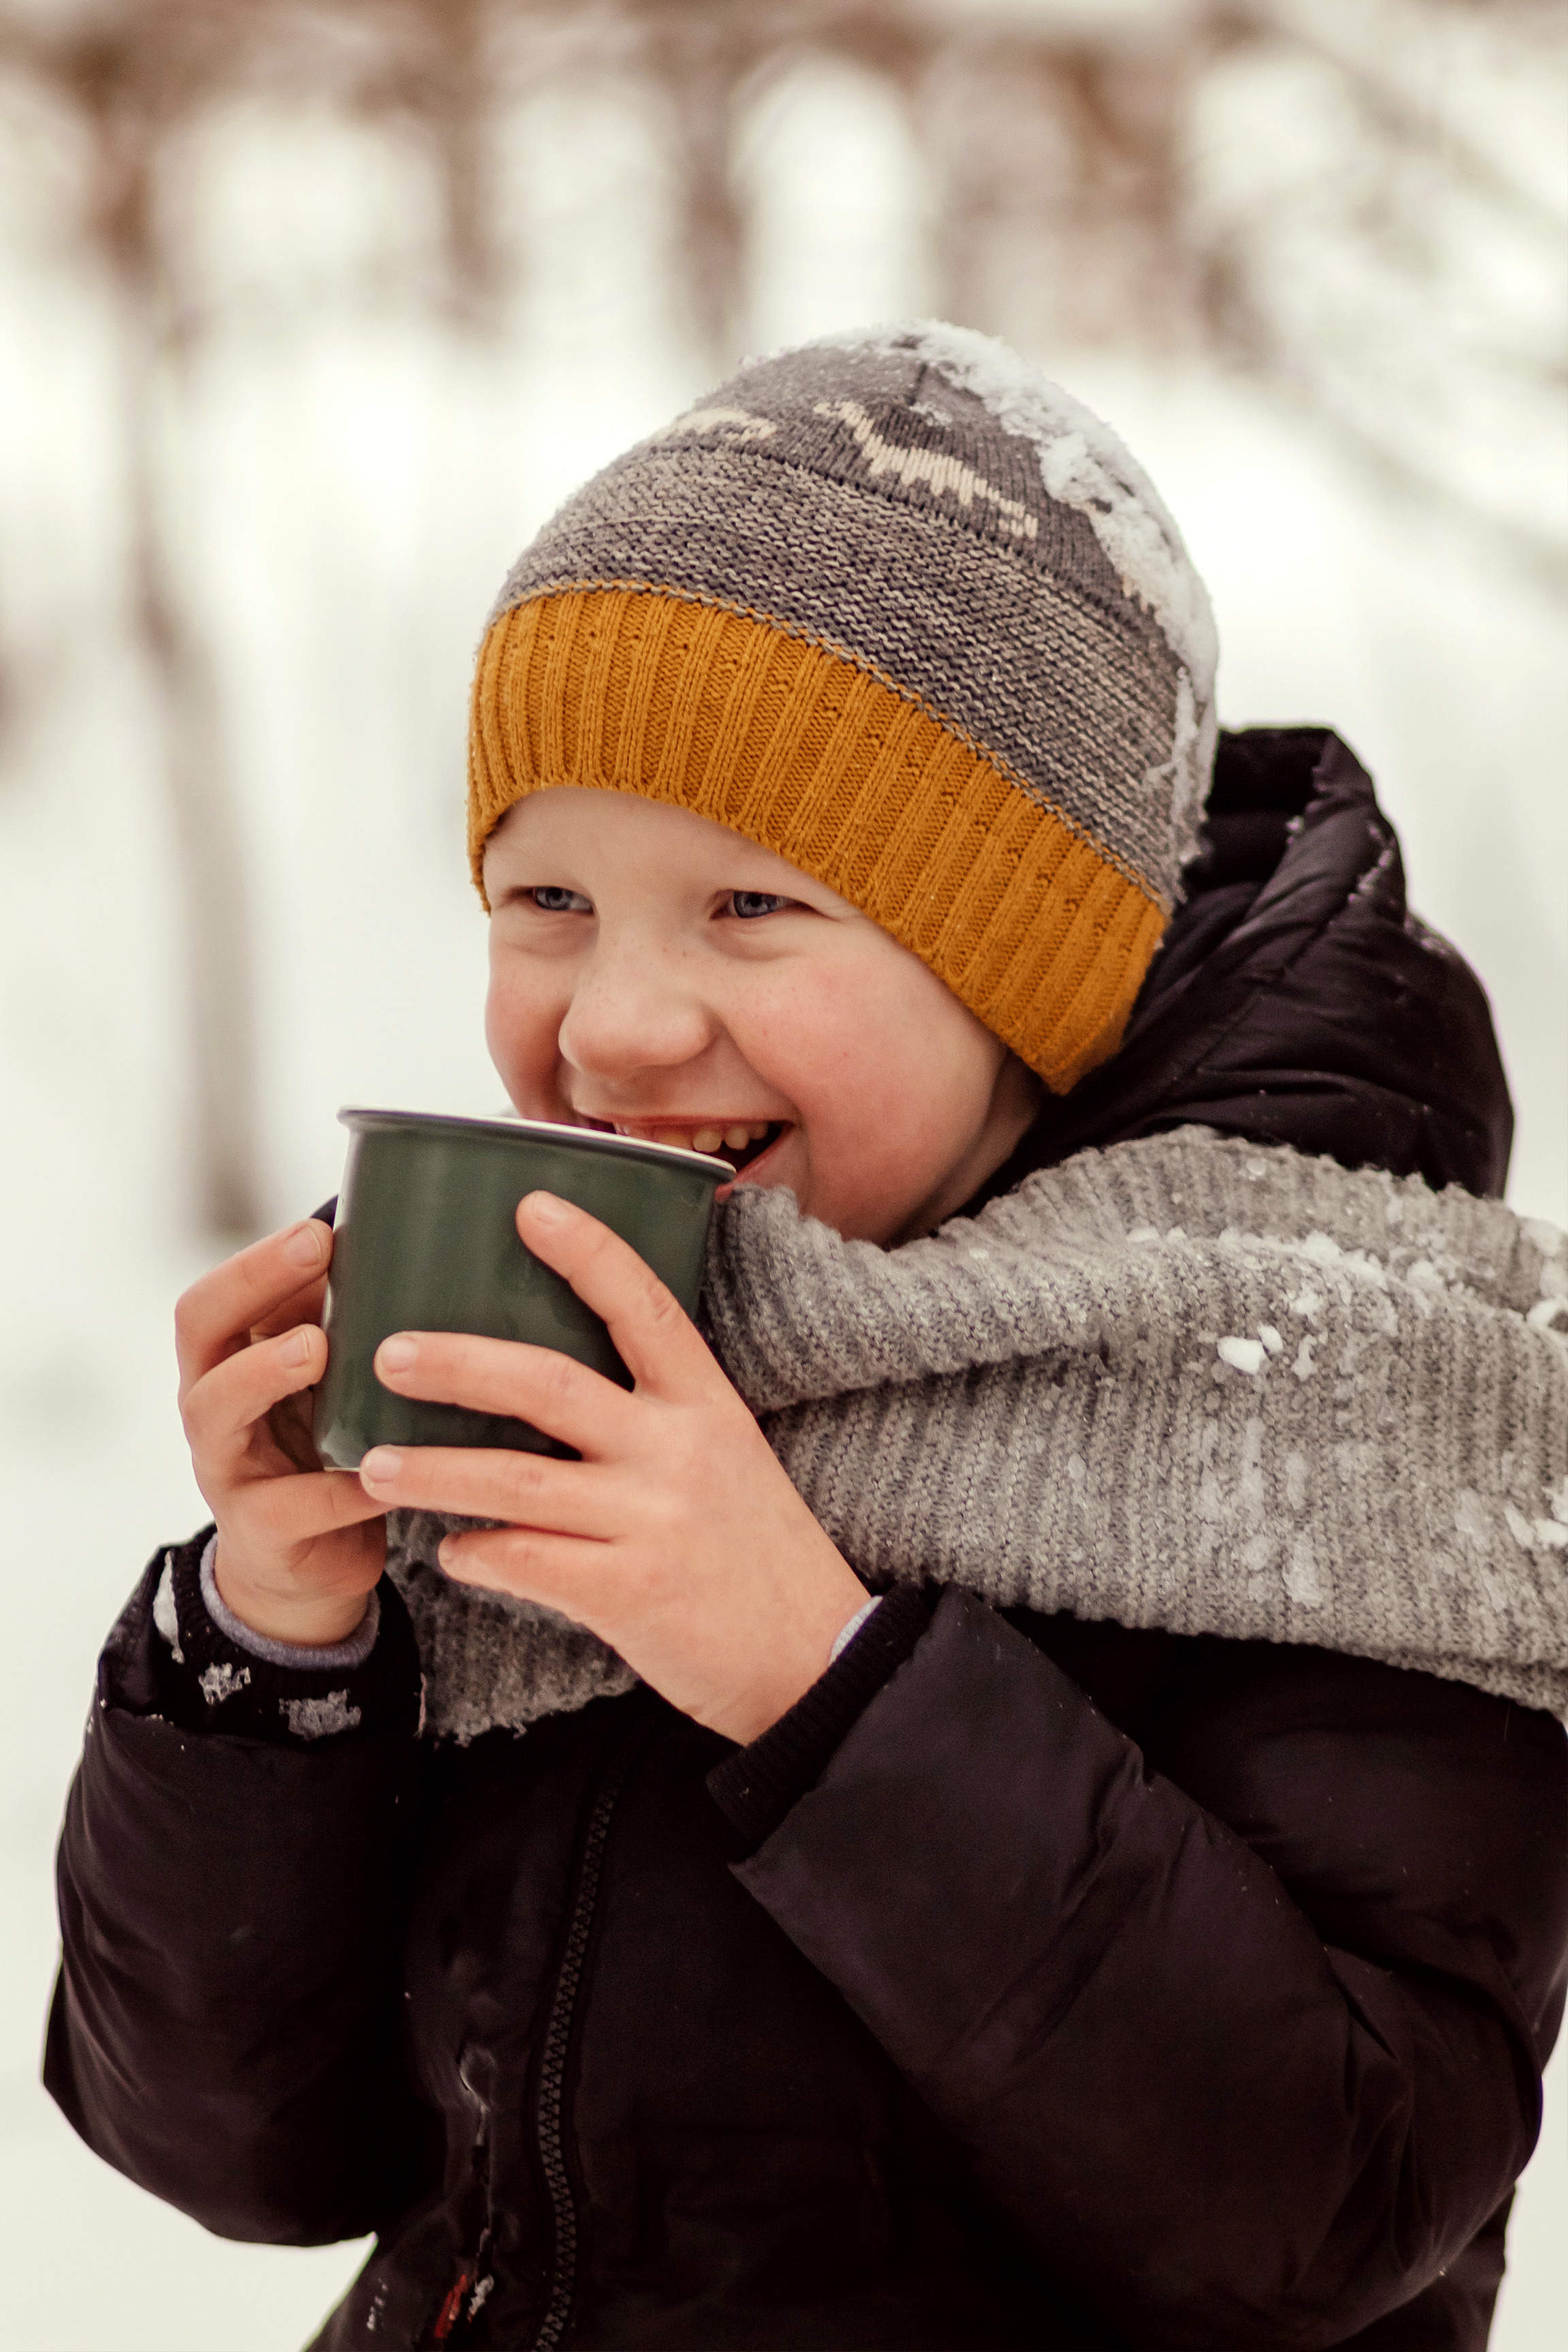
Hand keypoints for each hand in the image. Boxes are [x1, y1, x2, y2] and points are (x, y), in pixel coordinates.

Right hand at [175, 1219, 387, 1645]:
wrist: (307, 1567)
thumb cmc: (324, 1448)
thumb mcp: (328, 1383)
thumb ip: (346, 1326)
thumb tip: (416, 1247)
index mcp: (227, 1362)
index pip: (216, 1297)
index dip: (258, 1260)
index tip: (320, 1228)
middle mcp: (212, 1406)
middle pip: (201, 1333)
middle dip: (252, 1283)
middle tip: (315, 1250)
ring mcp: (227, 1469)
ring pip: (219, 1411)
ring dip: (266, 1373)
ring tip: (316, 1347)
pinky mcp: (260, 1533)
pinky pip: (290, 1507)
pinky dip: (340, 1488)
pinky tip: (384, 1473)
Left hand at [358, 1192, 868, 1742]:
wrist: (817, 1659)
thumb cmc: (758, 1556)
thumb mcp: (728, 1460)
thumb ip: (657, 1419)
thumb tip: (550, 1385)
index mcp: (708, 1406)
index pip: (645, 1308)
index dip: (588, 1252)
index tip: (529, 1206)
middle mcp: (680, 1452)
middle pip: (552, 1385)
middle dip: (461, 1365)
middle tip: (390, 1353)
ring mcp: (653, 1521)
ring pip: (517, 1480)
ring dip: (434, 1470)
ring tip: (372, 1465)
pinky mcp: (628, 1593)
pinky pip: (526, 1563)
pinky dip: (477, 1556)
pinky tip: (452, 1553)